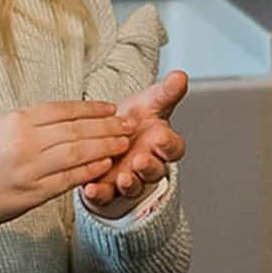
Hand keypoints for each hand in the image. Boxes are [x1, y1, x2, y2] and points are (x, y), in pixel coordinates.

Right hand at [0, 101, 134, 265]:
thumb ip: (31, 125)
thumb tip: (68, 120)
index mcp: (15, 121)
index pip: (64, 110)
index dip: (93, 108)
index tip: (112, 107)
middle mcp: (24, 142)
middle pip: (77, 129)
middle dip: (108, 126)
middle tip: (129, 124)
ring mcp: (29, 169)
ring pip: (78, 153)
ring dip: (105, 146)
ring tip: (124, 142)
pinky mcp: (32, 194)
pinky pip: (69, 179)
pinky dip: (90, 170)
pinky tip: (105, 163)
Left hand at [83, 70, 188, 213]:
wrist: (104, 135)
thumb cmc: (131, 121)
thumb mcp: (148, 103)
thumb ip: (165, 92)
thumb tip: (180, 75)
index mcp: (161, 145)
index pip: (173, 148)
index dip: (168, 145)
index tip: (160, 137)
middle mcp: (148, 165)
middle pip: (155, 171)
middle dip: (149, 167)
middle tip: (140, 160)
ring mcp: (129, 180)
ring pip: (134, 187)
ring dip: (129, 184)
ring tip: (122, 177)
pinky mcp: (107, 191)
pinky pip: (106, 197)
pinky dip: (100, 194)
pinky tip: (91, 188)